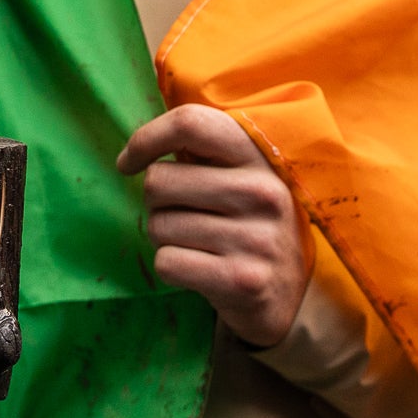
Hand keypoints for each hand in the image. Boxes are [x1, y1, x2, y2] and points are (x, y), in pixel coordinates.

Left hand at [116, 104, 312, 347]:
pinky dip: (170, 266)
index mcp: (259, 155)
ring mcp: (256, 238)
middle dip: (155, 201)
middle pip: (158, 180)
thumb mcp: (242, 176)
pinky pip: (167, 262)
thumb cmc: (247, 223)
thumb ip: (202, 152)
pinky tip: (200, 268)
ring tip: (198, 243)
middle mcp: (263, 191)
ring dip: (164, 237)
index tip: (128, 162)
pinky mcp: (242, 280)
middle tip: (181, 214)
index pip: (191, 123)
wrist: (289, 294)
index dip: (146, 139)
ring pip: (159, 225)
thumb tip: (139, 145)